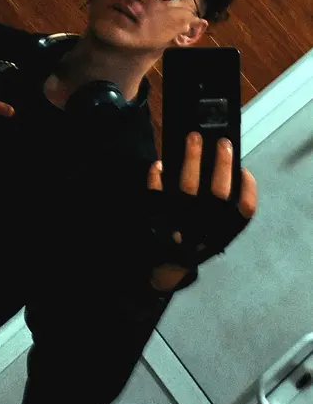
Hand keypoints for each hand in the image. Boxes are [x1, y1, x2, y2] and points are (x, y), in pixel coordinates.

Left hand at [147, 131, 257, 290]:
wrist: (164, 266)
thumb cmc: (193, 239)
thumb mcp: (211, 231)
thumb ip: (219, 206)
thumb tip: (219, 162)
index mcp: (221, 235)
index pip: (243, 213)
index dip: (247, 191)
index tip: (245, 170)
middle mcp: (204, 233)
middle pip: (217, 196)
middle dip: (222, 165)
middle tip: (222, 142)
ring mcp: (179, 228)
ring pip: (188, 190)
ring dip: (192, 160)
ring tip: (193, 138)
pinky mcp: (155, 223)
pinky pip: (155, 196)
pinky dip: (156, 179)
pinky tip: (159, 165)